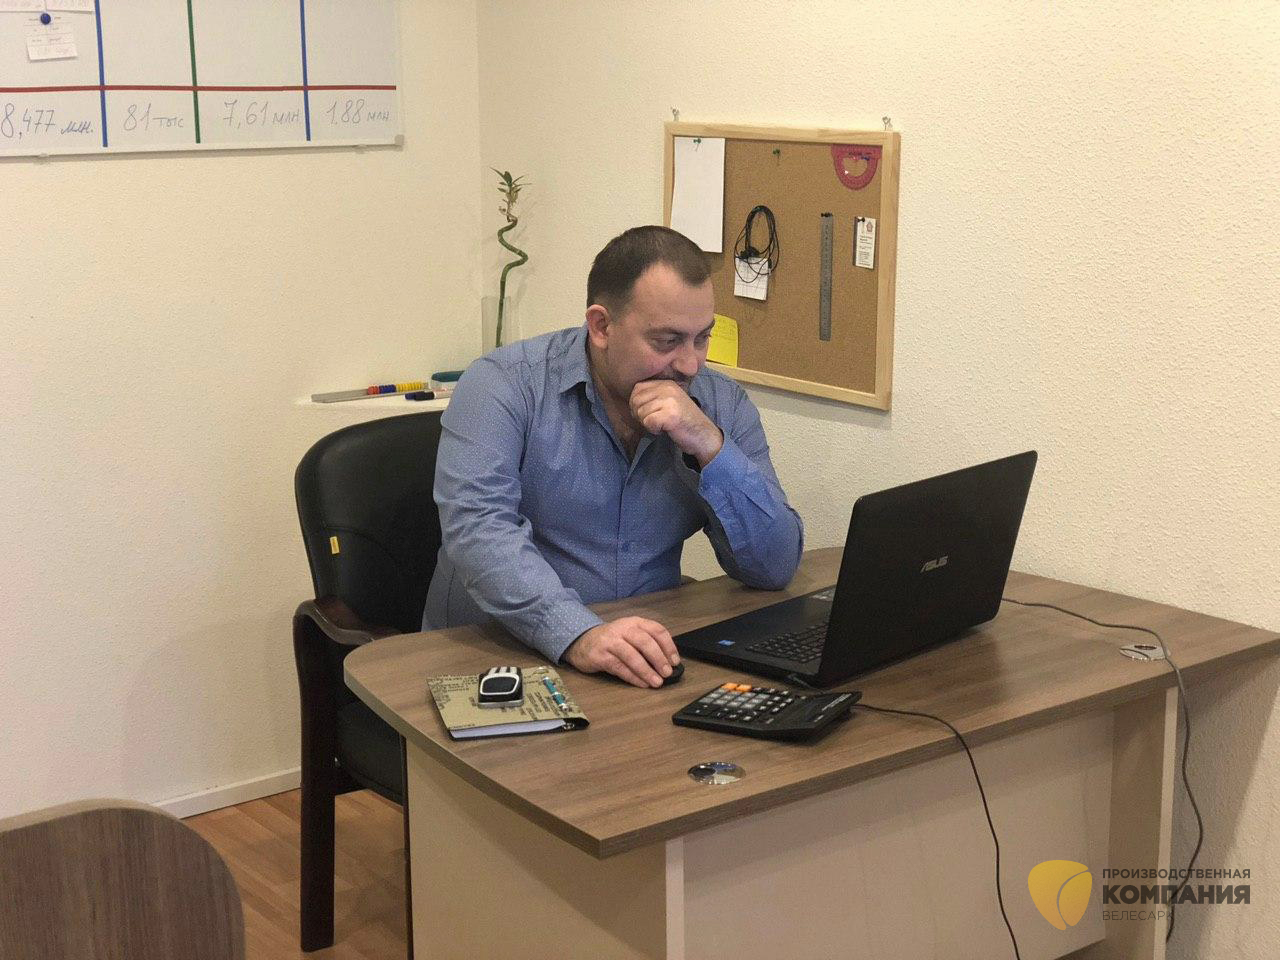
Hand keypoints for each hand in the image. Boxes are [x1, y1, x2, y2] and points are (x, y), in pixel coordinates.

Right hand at [563, 616, 680, 687]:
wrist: (583, 642)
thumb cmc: (612, 641)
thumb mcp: (630, 635)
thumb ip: (647, 644)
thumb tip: (668, 663)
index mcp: (635, 622)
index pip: (656, 630)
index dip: (668, 646)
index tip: (675, 661)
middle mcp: (623, 629)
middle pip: (645, 641)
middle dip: (658, 658)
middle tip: (667, 672)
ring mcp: (610, 641)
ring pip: (632, 655)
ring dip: (646, 670)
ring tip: (656, 682)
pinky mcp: (600, 655)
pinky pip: (619, 668)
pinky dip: (633, 677)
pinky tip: (642, 684)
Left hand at [629, 380, 722, 466]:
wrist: (704, 436)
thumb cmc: (684, 422)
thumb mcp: (669, 402)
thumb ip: (653, 397)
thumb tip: (631, 401)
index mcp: (666, 383)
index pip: (637, 388)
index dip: (637, 404)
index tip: (649, 413)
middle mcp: (668, 388)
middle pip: (635, 400)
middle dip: (640, 415)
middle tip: (655, 421)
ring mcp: (670, 400)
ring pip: (640, 412)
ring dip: (648, 423)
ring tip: (663, 425)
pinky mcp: (670, 414)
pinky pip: (648, 422)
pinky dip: (654, 430)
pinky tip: (665, 429)